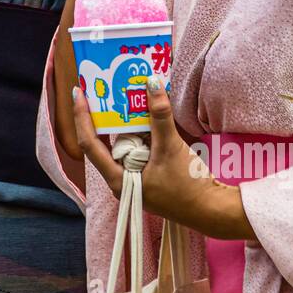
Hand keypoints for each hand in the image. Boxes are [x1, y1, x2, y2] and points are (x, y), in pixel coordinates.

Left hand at [73, 76, 254, 239]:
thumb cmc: (188, 186)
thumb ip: (159, 115)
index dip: (82, 117)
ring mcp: (136, 179)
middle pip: (106, 142)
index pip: (89, 143)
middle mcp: (121, 180)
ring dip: (126, 122)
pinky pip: (139, 149)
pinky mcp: (150, 176)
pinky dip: (141, 133)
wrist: (213, 211)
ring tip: (126, 95)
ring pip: (125, 144)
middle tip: (105, 88)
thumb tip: (152, 82)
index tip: (80, 93)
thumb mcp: (171, 147)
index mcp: (117, 179)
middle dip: (106, 115)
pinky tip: (147, 115)